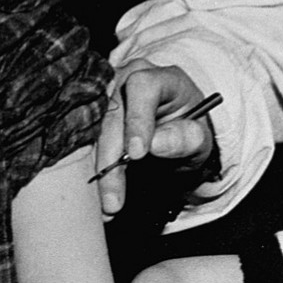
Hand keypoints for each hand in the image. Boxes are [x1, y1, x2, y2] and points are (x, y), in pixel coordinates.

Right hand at [96, 62, 214, 214]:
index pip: (142, 87)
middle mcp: (125, 80)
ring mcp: (102, 97)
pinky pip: (82, 144)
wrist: (174, 134)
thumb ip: (186, 138)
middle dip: (110, 160)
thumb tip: (155, 145)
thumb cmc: (189, 131)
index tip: (137, 154)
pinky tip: (98, 199)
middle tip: (115, 200)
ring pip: (90, 132)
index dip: (137, 119)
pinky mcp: (88, 117)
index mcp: (159, 77)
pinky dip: (90, 172)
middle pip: (110, 115)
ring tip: (107, 206)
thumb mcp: (199, 138)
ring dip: (96, 171)